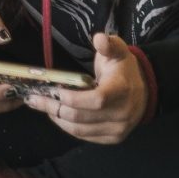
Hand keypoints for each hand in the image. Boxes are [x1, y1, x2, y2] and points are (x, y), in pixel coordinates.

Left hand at [28, 32, 150, 144]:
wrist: (145, 91)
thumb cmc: (124, 69)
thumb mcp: (118, 51)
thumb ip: (108, 44)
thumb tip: (99, 39)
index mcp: (121, 90)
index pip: (95, 100)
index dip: (72, 98)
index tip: (53, 89)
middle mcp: (122, 113)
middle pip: (80, 116)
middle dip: (53, 108)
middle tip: (34, 98)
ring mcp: (118, 129)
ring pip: (79, 129)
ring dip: (57, 118)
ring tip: (41, 106)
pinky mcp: (113, 138)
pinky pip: (85, 136)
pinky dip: (67, 127)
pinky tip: (57, 116)